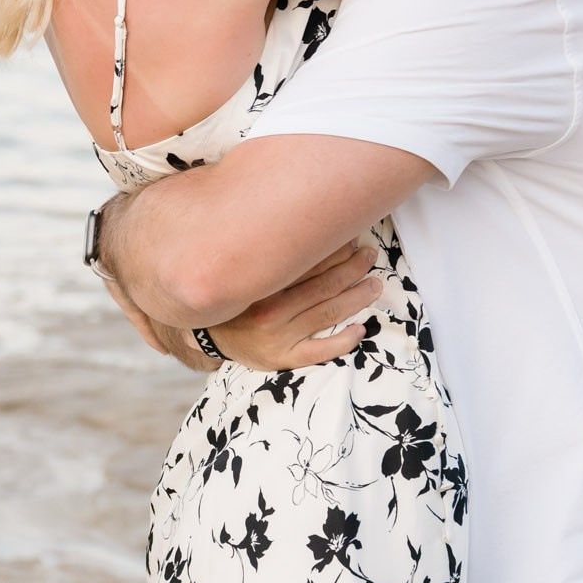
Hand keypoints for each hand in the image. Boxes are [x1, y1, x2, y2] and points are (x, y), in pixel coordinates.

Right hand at [205, 242, 382, 371]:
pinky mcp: (284, 358)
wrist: (208, 336)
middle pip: (324, 286)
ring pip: (328, 313)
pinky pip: (320, 351)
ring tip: (374, 285)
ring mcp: (279, 337)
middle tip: (368, 255)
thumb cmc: (232, 297)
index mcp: (262, 284)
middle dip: (352, 268)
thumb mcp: (242, 271)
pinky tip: (360, 329)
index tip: (351, 237)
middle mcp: (271, 310)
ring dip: (357, 297)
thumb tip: (303, 224)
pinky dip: (344, 340)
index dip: (334, 249)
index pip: (308, 262)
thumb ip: (269, 253)